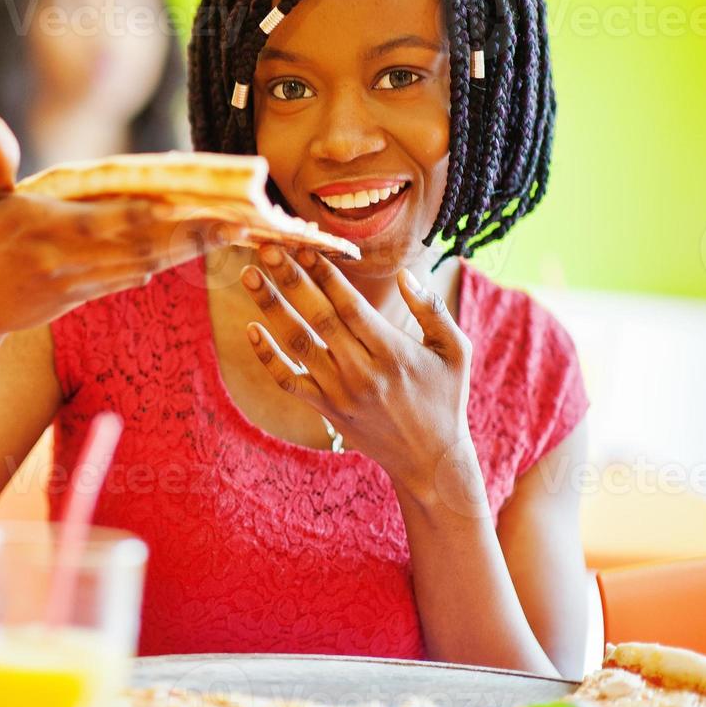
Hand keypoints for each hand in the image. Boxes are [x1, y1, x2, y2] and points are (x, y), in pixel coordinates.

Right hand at [0, 116, 243, 345]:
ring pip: (144, 263)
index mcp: (49, 228)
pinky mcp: (83, 296)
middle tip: (238, 219)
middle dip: (191, 232)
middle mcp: (69, 258)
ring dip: (188, 250)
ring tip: (231, 233)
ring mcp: (79, 281)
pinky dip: (163, 264)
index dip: (158, 213)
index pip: (113, 218)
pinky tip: (194, 251)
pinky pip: (130, 278)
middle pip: (142, 243)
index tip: (194, 200)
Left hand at [240, 245, 474, 496]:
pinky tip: (252, 329)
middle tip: (268, 250)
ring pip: (297, 344)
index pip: (350, 305)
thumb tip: (406, 274)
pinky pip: (287, 380)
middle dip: (291, 281)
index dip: (325, 274)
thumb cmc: (445, 398)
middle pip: (318, 318)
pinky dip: (267, 356)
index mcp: (394, 352)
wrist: (429, 460)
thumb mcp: (455, 352)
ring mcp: (339, 392)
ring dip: (271, 308)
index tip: (305, 246)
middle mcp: (362, 371)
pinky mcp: (324, 409)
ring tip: (250, 277)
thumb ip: (432, 310)